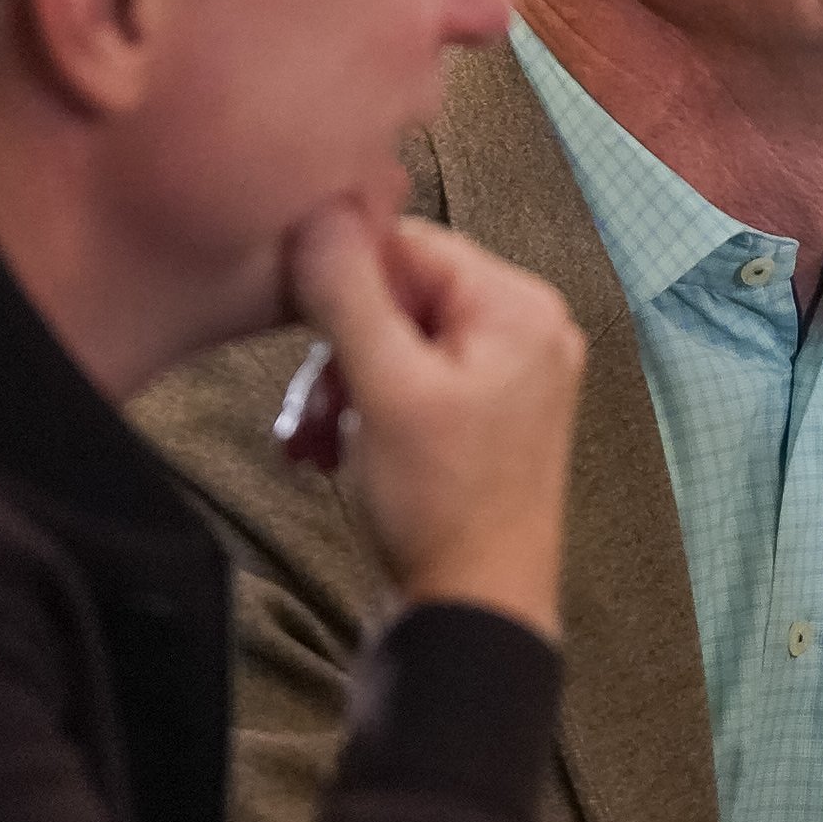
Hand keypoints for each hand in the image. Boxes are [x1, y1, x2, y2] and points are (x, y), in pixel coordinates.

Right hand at [287, 203, 584, 638]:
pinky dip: (365, 409)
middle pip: (398, 293)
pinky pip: (410, 380)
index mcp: (519, 306)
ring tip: (318, 442)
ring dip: (341, 385)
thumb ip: (348, 290)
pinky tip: (336, 452)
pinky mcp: (487, 416)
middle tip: (314, 408)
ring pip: (393, 340)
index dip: (341, 278)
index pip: (408, 241)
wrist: (475, 614)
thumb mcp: (384, 387)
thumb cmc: (441, 504)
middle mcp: (528, 329)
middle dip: (338, 348)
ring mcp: (511, 375)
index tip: (295, 323)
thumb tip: (317, 207)